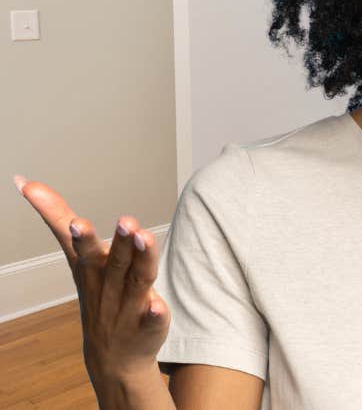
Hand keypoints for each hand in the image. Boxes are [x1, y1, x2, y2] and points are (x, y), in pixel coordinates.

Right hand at [13, 174, 170, 387]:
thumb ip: (60, 219)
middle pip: (113, 261)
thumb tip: (25, 181)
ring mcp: (128, 306)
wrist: (113, 358)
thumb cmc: (98, 295)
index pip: (79, 246)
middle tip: (125, 220)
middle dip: (118, 242)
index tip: (70, 218)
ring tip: (146, 237)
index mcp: (91, 268)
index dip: (74, 232)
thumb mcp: (77, 258)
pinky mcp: (149, 325)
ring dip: (143, 260)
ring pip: (138, 280)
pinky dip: (155, 312)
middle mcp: (108, 285)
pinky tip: (158, 305)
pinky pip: (153, 319)